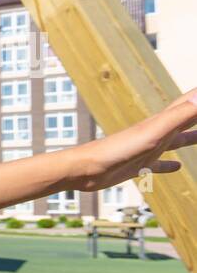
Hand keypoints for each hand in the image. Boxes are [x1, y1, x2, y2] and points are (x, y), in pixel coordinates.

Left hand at [64, 86, 196, 192]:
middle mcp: (157, 132)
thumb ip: (179, 115)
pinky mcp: (138, 165)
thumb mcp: (154, 131)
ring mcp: (148, 148)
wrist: (86, 169)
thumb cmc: (118, 149)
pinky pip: (159, 164)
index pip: (191, 103)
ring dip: (191, 137)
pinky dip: (170, 164)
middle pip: (186, 118)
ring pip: (176, 140)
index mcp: (164, 122)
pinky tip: (177, 167)